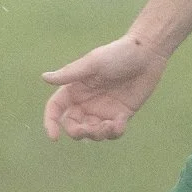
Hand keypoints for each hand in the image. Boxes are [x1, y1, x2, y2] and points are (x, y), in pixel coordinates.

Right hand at [42, 34, 167, 140]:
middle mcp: (86, 101)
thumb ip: (70, 73)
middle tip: (88, 130)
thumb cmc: (118, 54)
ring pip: (92, 133)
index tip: (54, 137)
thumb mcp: (93, 63)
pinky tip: (121, 121)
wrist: (147, 54)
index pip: (56, 108)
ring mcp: (103, 110)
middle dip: (77, 133)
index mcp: (75, 88)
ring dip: (98, 134)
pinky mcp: (120, 115)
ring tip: (110, 124)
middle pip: (72, 125)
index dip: (51, 122)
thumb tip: (44, 77)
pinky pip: (112, 132)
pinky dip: (114, 132)